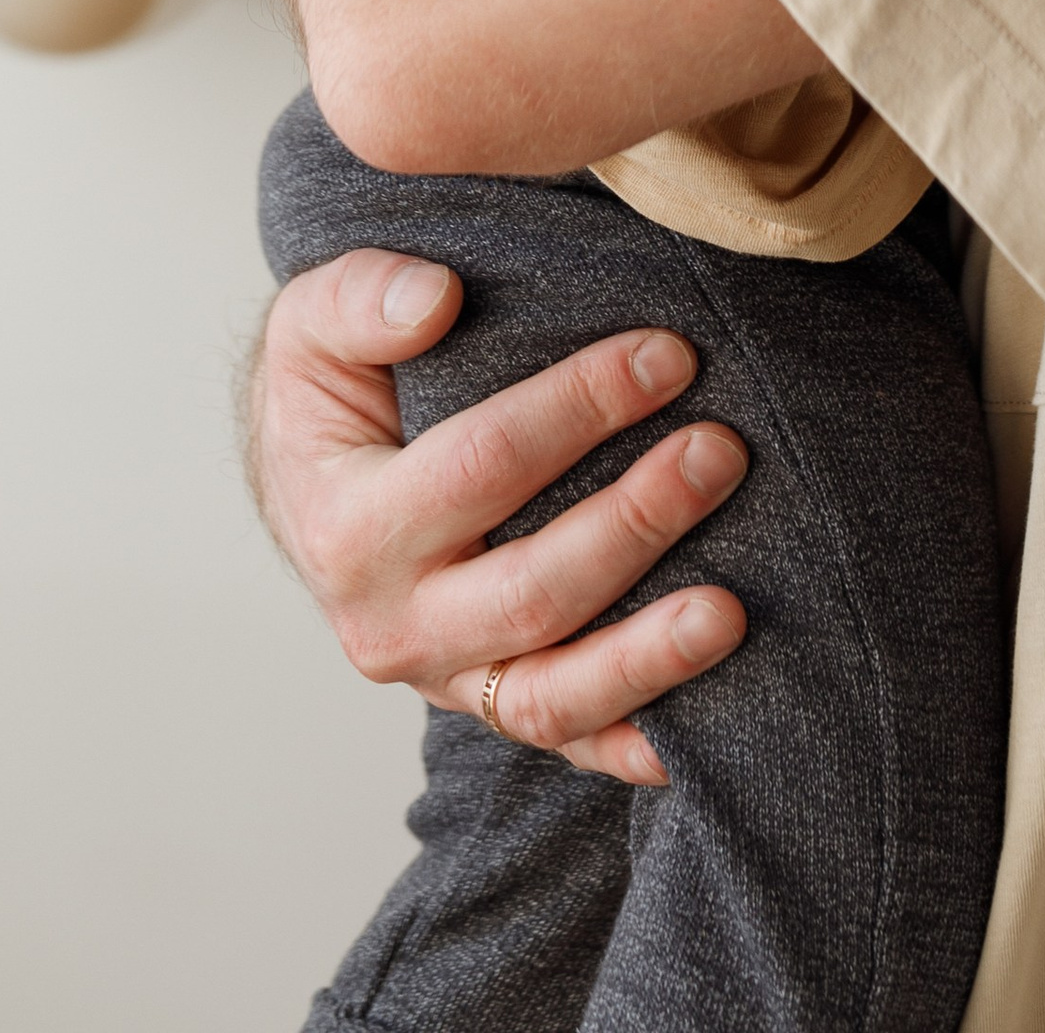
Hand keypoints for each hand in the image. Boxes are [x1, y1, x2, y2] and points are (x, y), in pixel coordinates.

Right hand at [251, 248, 749, 785]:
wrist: (315, 485)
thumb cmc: (332, 391)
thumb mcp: (312, 324)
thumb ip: (361, 299)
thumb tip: (434, 300)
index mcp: (350, 527)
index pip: (482, 465)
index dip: (579, 408)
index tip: (668, 355)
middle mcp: (394, 623)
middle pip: (531, 590)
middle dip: (635, 521)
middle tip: (720, 452)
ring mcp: (447, 678)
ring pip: (552, 695)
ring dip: (647, 655)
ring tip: (731, 610)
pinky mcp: (492, 703)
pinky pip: (568, 742)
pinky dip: (633, 744)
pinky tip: (701, 733)